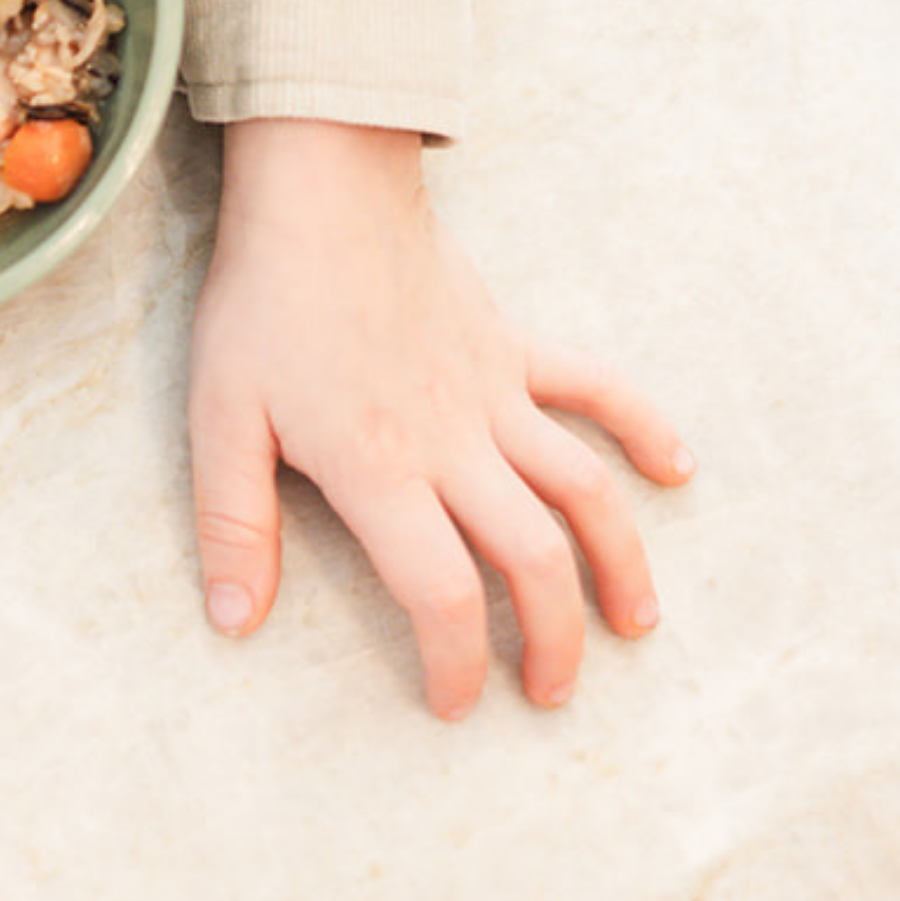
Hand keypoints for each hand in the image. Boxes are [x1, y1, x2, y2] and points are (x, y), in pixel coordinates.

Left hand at [187, 119, 692, 717]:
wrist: (319, 195)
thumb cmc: (262, 307)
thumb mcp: (221, 422)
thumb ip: (232, 527)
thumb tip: (233, 623)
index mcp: (380, 473)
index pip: (441, 594)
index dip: (457, 662)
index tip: (457, 704)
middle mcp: (454, 444)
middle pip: (533, 559)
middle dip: (554, 640)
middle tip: (553, 692)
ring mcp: (494, 393)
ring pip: (584, 490)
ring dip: (618, 561)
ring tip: (636, 622)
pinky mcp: (512, 345)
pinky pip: (595, 388)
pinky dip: (643, 426)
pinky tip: (678, 468)